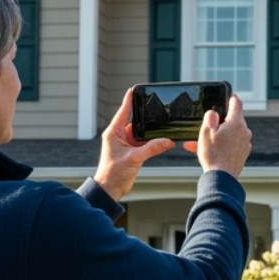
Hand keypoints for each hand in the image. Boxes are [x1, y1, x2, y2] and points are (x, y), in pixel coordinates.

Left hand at [93, 87, 174, 201]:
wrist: (110, 189)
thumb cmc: (113, 173)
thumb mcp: (134, 158)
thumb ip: (152, 148)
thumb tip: (168, 141)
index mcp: (113, 132)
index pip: (123, 112)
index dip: (129, 101)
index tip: (134, 89)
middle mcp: (119, 136)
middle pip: (135, 122)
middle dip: (146, 118)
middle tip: (156, 109)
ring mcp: (126, 144)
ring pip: (141, 134)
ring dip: (151, 133)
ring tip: (163, 127)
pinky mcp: (132, 152)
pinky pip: (144, 144)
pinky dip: (152, 143)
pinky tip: (162, 141)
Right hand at [188, 94, 250, 176]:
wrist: (221, 178)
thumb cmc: (213, 155)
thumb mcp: (206, 132)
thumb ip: (210, 118)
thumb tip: (213, 113)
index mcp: (236, 123)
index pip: (237, 103)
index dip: (231, 97)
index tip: (227, 96)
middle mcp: (244, 131)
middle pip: (232, 120)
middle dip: (219, 122)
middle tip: (205, 128)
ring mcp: (245, 143)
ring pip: (230, 134)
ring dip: (217, 136)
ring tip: (200, 144)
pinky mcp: (243, 153)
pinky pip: (231, 144)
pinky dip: (222, 145)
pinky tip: (208, 151)